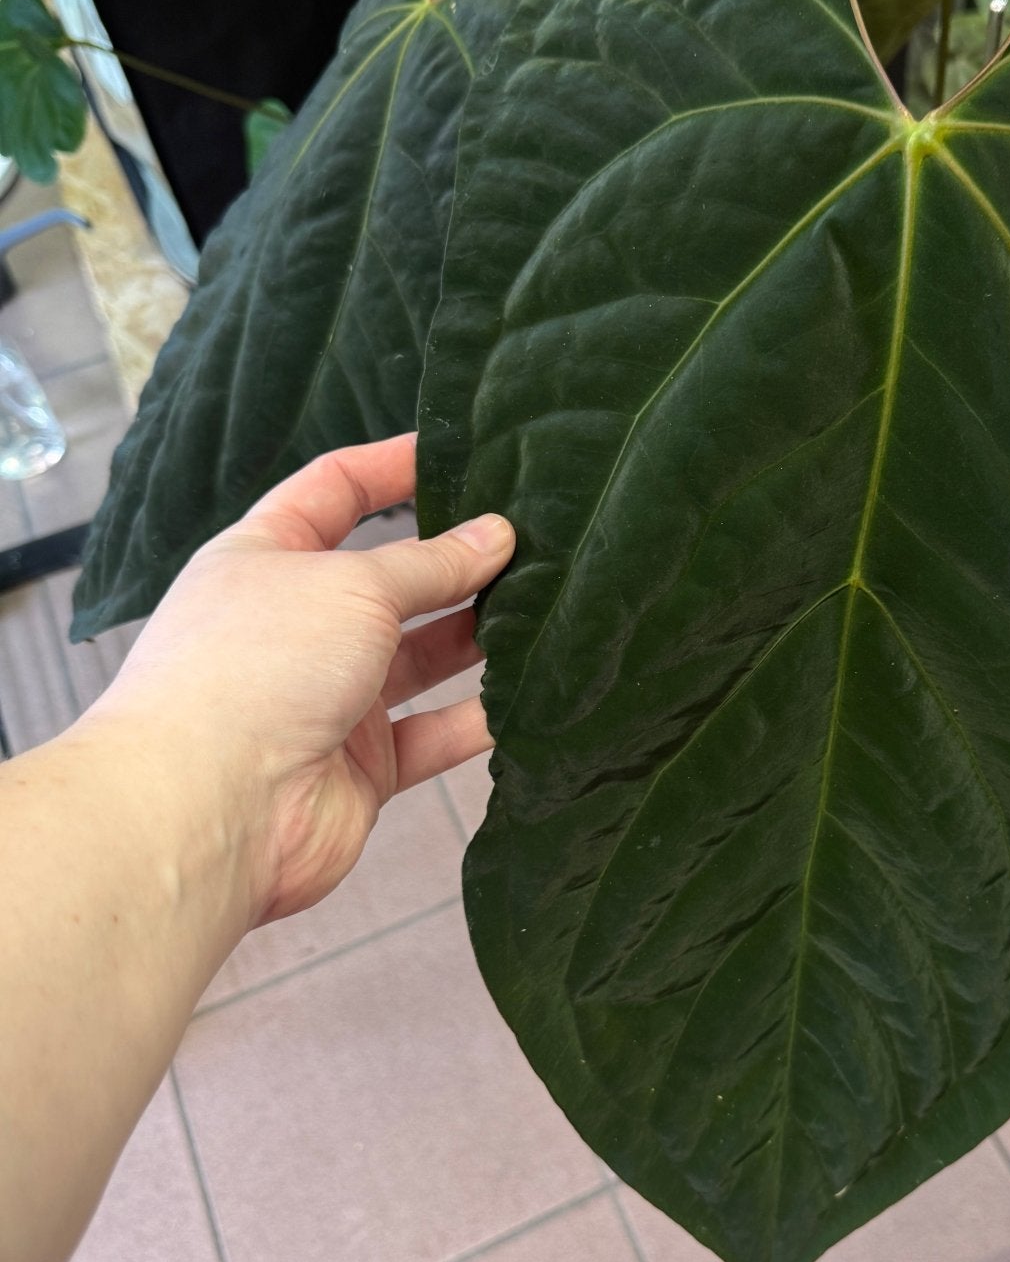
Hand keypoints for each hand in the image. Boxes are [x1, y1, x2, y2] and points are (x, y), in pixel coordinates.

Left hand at [90, 434, 513, 926]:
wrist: (210, 809)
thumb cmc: (258, 667)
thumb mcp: (350, 586)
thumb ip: (428, 564)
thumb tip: (495, 535)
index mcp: (266, 559)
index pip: (332, 492)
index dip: (390, 468)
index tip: (455, 452)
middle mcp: (297, 626)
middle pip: (389, 581)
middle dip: (455, 561)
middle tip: (533, 540)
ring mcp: (329, 700)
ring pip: (419, 659)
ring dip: (477, 637)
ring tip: (547, 607)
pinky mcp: (362, 769)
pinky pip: (431, 736)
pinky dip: (477, 720)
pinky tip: (531, 695)